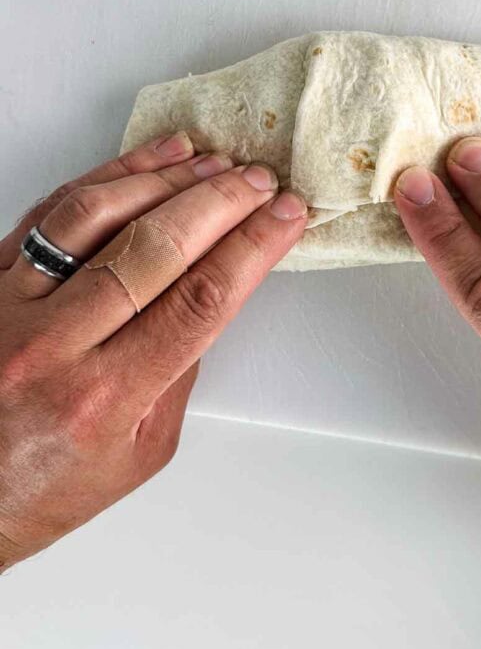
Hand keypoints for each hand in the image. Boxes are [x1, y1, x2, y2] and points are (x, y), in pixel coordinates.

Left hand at [0, 132, 305, 569]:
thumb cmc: (47, 486)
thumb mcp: (142, 450)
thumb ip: (179, 369)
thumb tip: (212, 292)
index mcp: (105, 397)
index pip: (199, 300)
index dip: (252, 248)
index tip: (285, 217)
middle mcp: (54, 345)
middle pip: (155, 248)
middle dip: (220, 202)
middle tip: (258, 180)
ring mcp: (11, 305)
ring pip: (94, 214)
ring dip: (163, 179)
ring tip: (212, 162)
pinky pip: (47, 212)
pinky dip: (102, 177)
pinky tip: (144, 163)